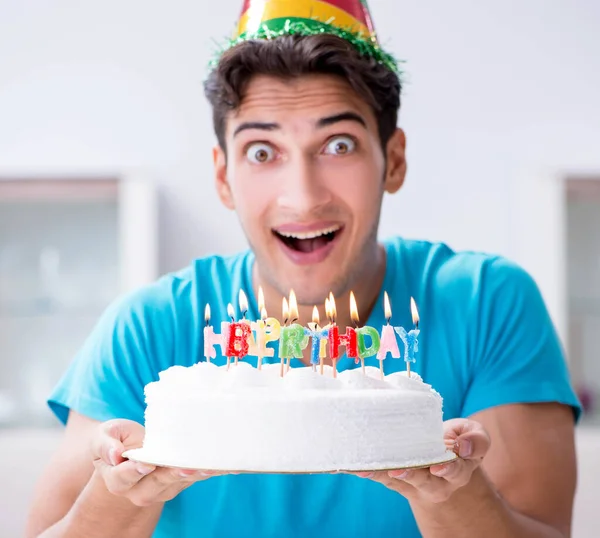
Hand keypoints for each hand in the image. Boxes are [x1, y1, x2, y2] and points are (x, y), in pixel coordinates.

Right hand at [91, 419, 224, 506]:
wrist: (131, 452)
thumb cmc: (116, 440)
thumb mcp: (105, 436)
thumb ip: (105, 445)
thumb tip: (114, 455)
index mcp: (117, 479)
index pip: (124, 477)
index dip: (134, 471)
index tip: (146, 464)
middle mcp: (139, 489)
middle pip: (156, 483)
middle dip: (172, 475)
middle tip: (186, 468)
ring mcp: (162, 488)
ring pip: (178, 483)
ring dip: (195, 474)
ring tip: (208, 466)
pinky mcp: (180, 482)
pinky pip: (194, 477)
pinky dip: (208, 471)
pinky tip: (223, 465)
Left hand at [350, 418, 490, 503]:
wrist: (442, 455)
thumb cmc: (459, 441)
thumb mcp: (475, 435)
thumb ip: (476, 439)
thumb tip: (463, 446)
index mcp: (459, 470)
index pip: (455, 471)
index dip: (448, 469)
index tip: (439, 467)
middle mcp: (437, 482)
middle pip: (425, 483)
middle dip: (412, 476)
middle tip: (399, 470)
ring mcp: (414, 482)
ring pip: (399, 481)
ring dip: (382, 474)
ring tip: (367, 467)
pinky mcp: (395, 479)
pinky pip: (381, 476)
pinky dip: (367, 470)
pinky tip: (354, 465)